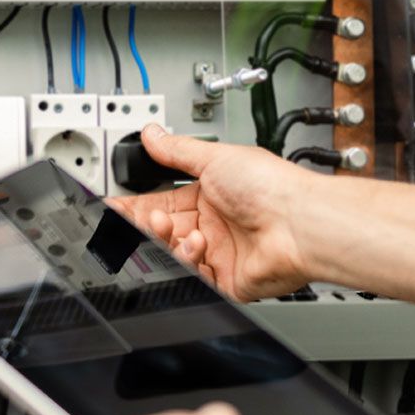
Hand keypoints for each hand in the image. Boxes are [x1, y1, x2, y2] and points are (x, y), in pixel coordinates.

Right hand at [112, 125, 315, 301]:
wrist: (298, 223)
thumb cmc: (270, 187)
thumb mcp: (215, 158)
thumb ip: (177, 150)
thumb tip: (152, 134)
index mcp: (211, 194)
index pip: (163, 200)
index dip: (138, 205)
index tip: (116, 206)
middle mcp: (215, 224)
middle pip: (163, 230)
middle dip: (146, 223)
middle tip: (134, 218)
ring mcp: (220, 253)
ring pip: (173, 254)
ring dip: (166, 239)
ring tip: (174, 227)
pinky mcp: (225, 280)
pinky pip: (192, 277)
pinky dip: (187, 261)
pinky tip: (196, 245)